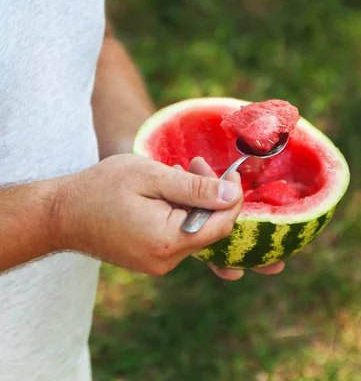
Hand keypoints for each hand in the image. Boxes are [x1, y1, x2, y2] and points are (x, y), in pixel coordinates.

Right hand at [51, 154, 242, 275]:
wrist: (61, 214)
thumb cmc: (102, 188)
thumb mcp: (151, 176)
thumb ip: (195, 188)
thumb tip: (233, 195)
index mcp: (168, 242)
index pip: (222, 225)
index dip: (232, 197)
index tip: (230, 172)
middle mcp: (166, 261)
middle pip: (210, 228)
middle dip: (210, 194)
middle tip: (195, 164)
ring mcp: (157, 263)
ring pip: (195, 229)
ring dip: (194, 200)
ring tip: (176, 172)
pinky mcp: (151, 258)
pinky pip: (179, 235)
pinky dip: (180, 211)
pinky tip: (167, 191)